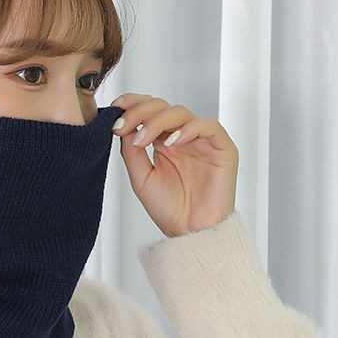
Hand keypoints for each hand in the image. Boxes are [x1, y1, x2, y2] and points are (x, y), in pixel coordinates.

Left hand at [110, 93, 237, 236]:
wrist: (190, 233)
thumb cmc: (169, 209)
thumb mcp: (140, 177)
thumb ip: (131, 151)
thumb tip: (121, 125)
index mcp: (164, 141)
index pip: (150, 110)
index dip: (133, 104)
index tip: (115, 109)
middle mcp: (182, 137)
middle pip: (162, 106)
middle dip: (139, 112)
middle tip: (123, 126)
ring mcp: (202, 141)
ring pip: (181, 112)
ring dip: (157, 121)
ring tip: (142, 140)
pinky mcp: (222, 149)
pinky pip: (209, 126)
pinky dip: (188, 129)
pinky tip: (171, 142)